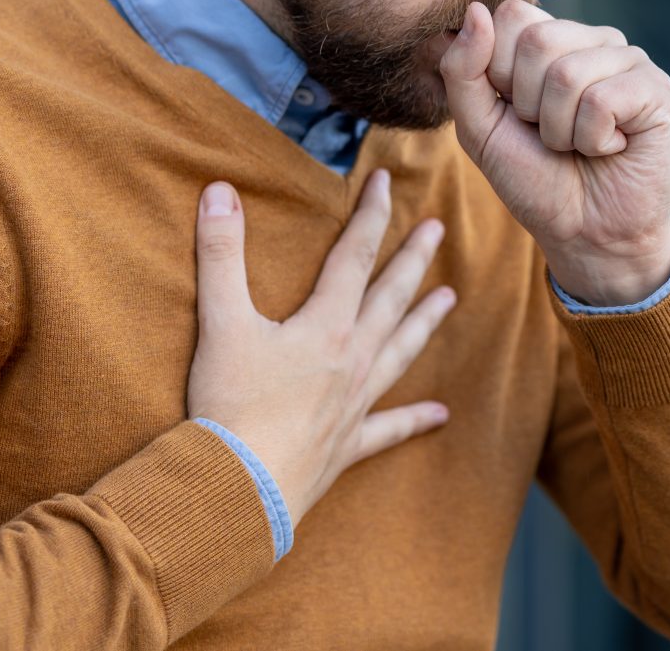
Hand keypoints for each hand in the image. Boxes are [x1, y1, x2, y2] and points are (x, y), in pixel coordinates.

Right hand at [185, 169, 454, 528]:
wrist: (238, 488)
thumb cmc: (230, 405)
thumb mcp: (221, 322)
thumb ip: (221, 254)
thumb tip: (220, 191)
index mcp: (326, 326)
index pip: (354, 256)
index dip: (370, 214)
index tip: (384, 180)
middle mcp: (352, 360)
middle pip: (390, 298)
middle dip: (412, 259)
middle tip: (438, 229)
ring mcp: (355, 404)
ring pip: (401, 351)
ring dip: (424, 322)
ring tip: (449, 298)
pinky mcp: (348, 444)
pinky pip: (390, 428)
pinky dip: (415, 419)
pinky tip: (442, 415)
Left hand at [438, 0, 669, 304]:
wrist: (584, 232)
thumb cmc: (534, 179)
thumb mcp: (479, 128)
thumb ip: (463, 70)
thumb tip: (475, 11)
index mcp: (548, 40)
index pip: (511, 16)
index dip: (500, 73)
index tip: (518, 112)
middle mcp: (589, 39)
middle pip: (537, 41)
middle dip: (530, 107)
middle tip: (553, 134)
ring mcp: (627, 59)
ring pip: (569, 75)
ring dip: (562, 130)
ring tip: (581, 144)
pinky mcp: (655, 87)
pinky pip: (603, 100)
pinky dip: (594, 141)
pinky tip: (612, 147)